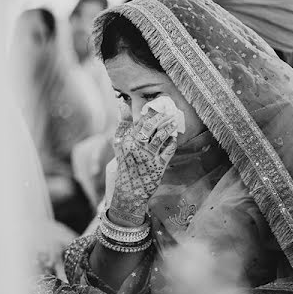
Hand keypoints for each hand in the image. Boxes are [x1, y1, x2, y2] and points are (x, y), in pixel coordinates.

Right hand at [109, 111, 177, 225]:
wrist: (129, 189)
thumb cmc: (125, 164)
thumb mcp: (118, 144)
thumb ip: (122, 124)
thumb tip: (122, 104)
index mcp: (126, 141)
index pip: (139, 122)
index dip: (150, 113)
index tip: (157, 107)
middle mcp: (136, 148)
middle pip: (150, 127)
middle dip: (161, 118)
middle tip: (169, 113)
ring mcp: (148, 157)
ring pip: (160, 137)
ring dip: (169, 128)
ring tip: (174, 122)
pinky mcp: (158, 166)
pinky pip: (168, 151)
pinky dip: (172, 143)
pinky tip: (173, 138)